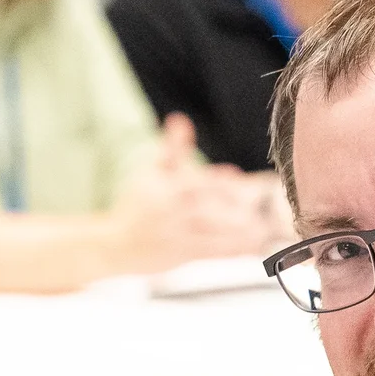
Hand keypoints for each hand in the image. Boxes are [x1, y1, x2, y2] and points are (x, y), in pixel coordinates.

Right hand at [111, 115, 291, 271]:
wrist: (114, 245)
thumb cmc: (137, 204)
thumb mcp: (152, 174)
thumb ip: (171, 150)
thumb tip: (181, 119)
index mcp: (165, 191)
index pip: (192, 182)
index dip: (213, 179)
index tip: (234, 175)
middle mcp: (172, 215)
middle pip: (205, 210)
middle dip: (230, 207)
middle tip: (253, 204)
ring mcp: (178, 237)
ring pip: (213, 234)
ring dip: (239, 232)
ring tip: (261, 228)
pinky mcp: (182, 256)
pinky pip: (213, 253)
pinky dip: (234, 250)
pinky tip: (253, 246)